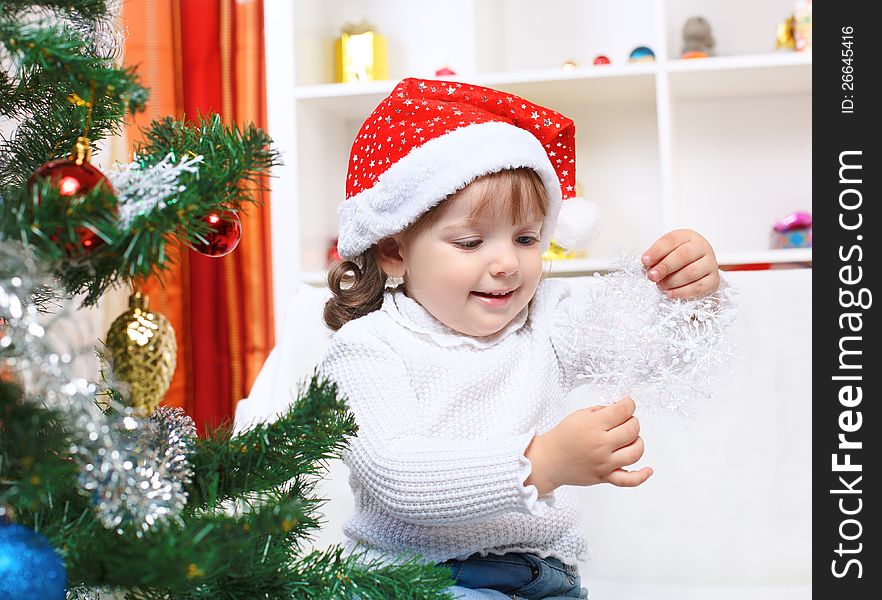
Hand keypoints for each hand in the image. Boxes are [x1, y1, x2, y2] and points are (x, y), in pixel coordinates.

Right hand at [524, 396, 652, 494]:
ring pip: (635, 452)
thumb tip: (621, 409)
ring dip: (637, 442)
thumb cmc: (563, 436)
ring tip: (629, 439)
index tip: (627, 404)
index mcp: (593, 425)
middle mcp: (600, 444)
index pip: (623, 411)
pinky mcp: (604, 477)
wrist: (550, 460)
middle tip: (624, 421)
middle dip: (632, 421)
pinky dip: (641, 476)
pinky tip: (648, 470)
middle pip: (632, 429)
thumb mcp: (579, 415)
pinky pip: (628, 480)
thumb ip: (601, 411)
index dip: (629, 404)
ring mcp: (604, 462)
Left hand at [642, 229, 719, 298]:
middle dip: (665, 267)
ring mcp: (710, 263)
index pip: (672, 240)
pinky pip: (698, 287)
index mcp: (688, 236)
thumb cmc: (679, 259)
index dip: (657, 251)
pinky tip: (670, 293)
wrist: (698, 267)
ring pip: (691, 272)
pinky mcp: (713, 280)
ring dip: (672, 281)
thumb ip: (657, 257)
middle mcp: (702, 247)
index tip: (645, 261)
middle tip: (652, 276)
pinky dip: (682, 292)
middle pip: (683, 255)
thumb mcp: (667, 252)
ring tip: (660, 285)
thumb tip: (647, 266)